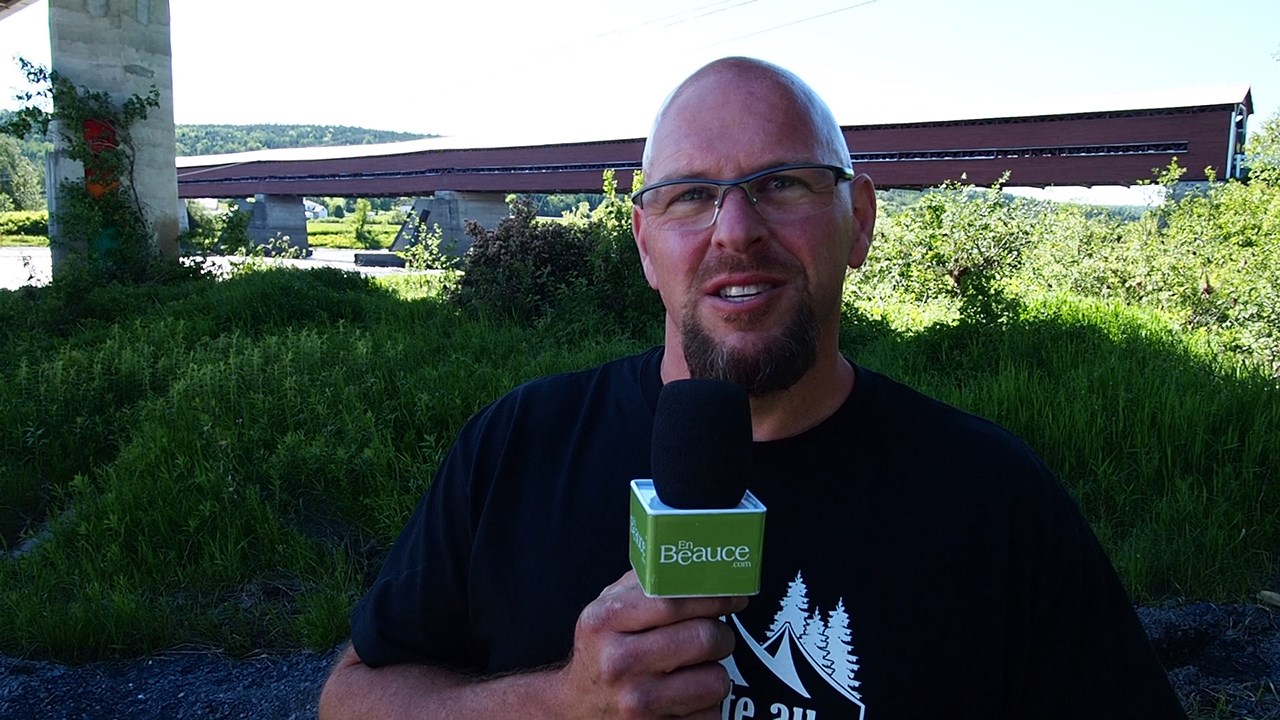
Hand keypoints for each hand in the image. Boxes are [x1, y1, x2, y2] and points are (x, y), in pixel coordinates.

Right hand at [556, 570, 747, 718]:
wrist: (575, 709)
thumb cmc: (600, 652)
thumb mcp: (606, 610)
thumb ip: (644, 583)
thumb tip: (699, 565)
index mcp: (604, 622)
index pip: (673, 602)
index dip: (713, 597)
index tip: (734, 597)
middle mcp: (617, 663)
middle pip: (703, 639)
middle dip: (721, 634)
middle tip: (716, 635)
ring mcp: (637, 705)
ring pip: (716, 680)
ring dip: (715, 672)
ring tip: (696, 669)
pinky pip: (711, 714)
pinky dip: (707, 705)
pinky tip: (686, 698)